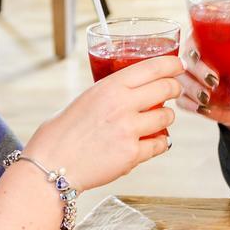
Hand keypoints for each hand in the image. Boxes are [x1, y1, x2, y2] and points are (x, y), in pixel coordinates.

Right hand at [23, 55, 182, 191]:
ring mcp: (129, 130)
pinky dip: (160, 142)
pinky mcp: (132, 154)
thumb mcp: (84, 100)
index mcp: (109, 87)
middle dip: (174, 88)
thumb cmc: (61, 134)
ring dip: (166, 117)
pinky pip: (160, 144)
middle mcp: (122, 106)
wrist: (51, 165)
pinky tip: (154, 141)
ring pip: (167, 117)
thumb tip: (130, 92)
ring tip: (158, 119)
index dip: (171, 64)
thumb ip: (109, 93)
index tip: (178, 65)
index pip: (152, 68)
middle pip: (166, 89)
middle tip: (174, 89)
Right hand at [174, 33, 229, 140]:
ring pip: (181, 79)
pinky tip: (202, 108)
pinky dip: (190, 104)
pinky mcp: (188, 98)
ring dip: (193, 89)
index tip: (207, 56)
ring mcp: (190, 79)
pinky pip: (181, 100)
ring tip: (207, 98)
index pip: (196, 38)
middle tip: (214, 81)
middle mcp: (196, 60)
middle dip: (198, 70)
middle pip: (187, 59)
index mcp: (210, 45)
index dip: (197, 45)